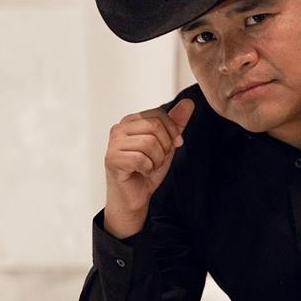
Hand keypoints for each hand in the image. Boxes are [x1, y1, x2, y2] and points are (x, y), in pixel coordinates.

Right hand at [103, 98, 194, 237]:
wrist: (134, 197)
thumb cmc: (146, 171)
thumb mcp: (166, 145)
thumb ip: (175, 124)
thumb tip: (189, 103)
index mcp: (130, 121)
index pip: (159, 114)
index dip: (172, 131)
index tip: (174, 145)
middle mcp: (119, 128)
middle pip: (154, 127)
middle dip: (165, 147)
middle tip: (158, 160)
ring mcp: (113, 143)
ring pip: (149, 143)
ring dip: (157, 160)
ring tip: (149, 167)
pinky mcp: (112, 159)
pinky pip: (141, 159)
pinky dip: (148, 169)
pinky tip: (141, 173)